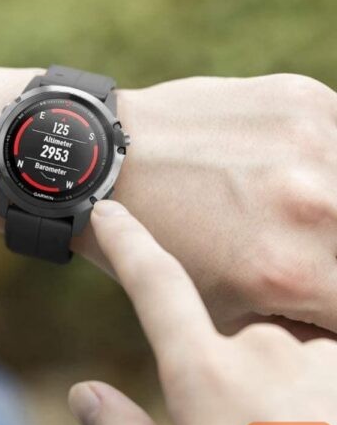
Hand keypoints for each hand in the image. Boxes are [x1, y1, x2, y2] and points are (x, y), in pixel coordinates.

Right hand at [70, 200, 336, 424]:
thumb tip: (83, 393)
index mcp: (206, 378)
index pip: (155, 284)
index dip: (126, 242)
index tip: (109, 210)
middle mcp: (268, 350)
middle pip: (237, 333)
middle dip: (237, 374)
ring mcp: (327, 357)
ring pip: (291, 350)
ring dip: (290, 388)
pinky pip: (330, 360)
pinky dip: (324, 391)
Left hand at [78, 75, 336, 333]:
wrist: (109, 161)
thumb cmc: (156, 241)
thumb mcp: (218, 305)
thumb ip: (291, 321)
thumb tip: (327, 323)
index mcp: (292, 273)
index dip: (332, 309)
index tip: (317, 292)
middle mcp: (317, 208)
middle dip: (327, 257)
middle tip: (304, 251)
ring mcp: (316, 145)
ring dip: (330, 210)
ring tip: (297, 213)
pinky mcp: (307, 101)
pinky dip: (328, 163)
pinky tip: (300, 172)